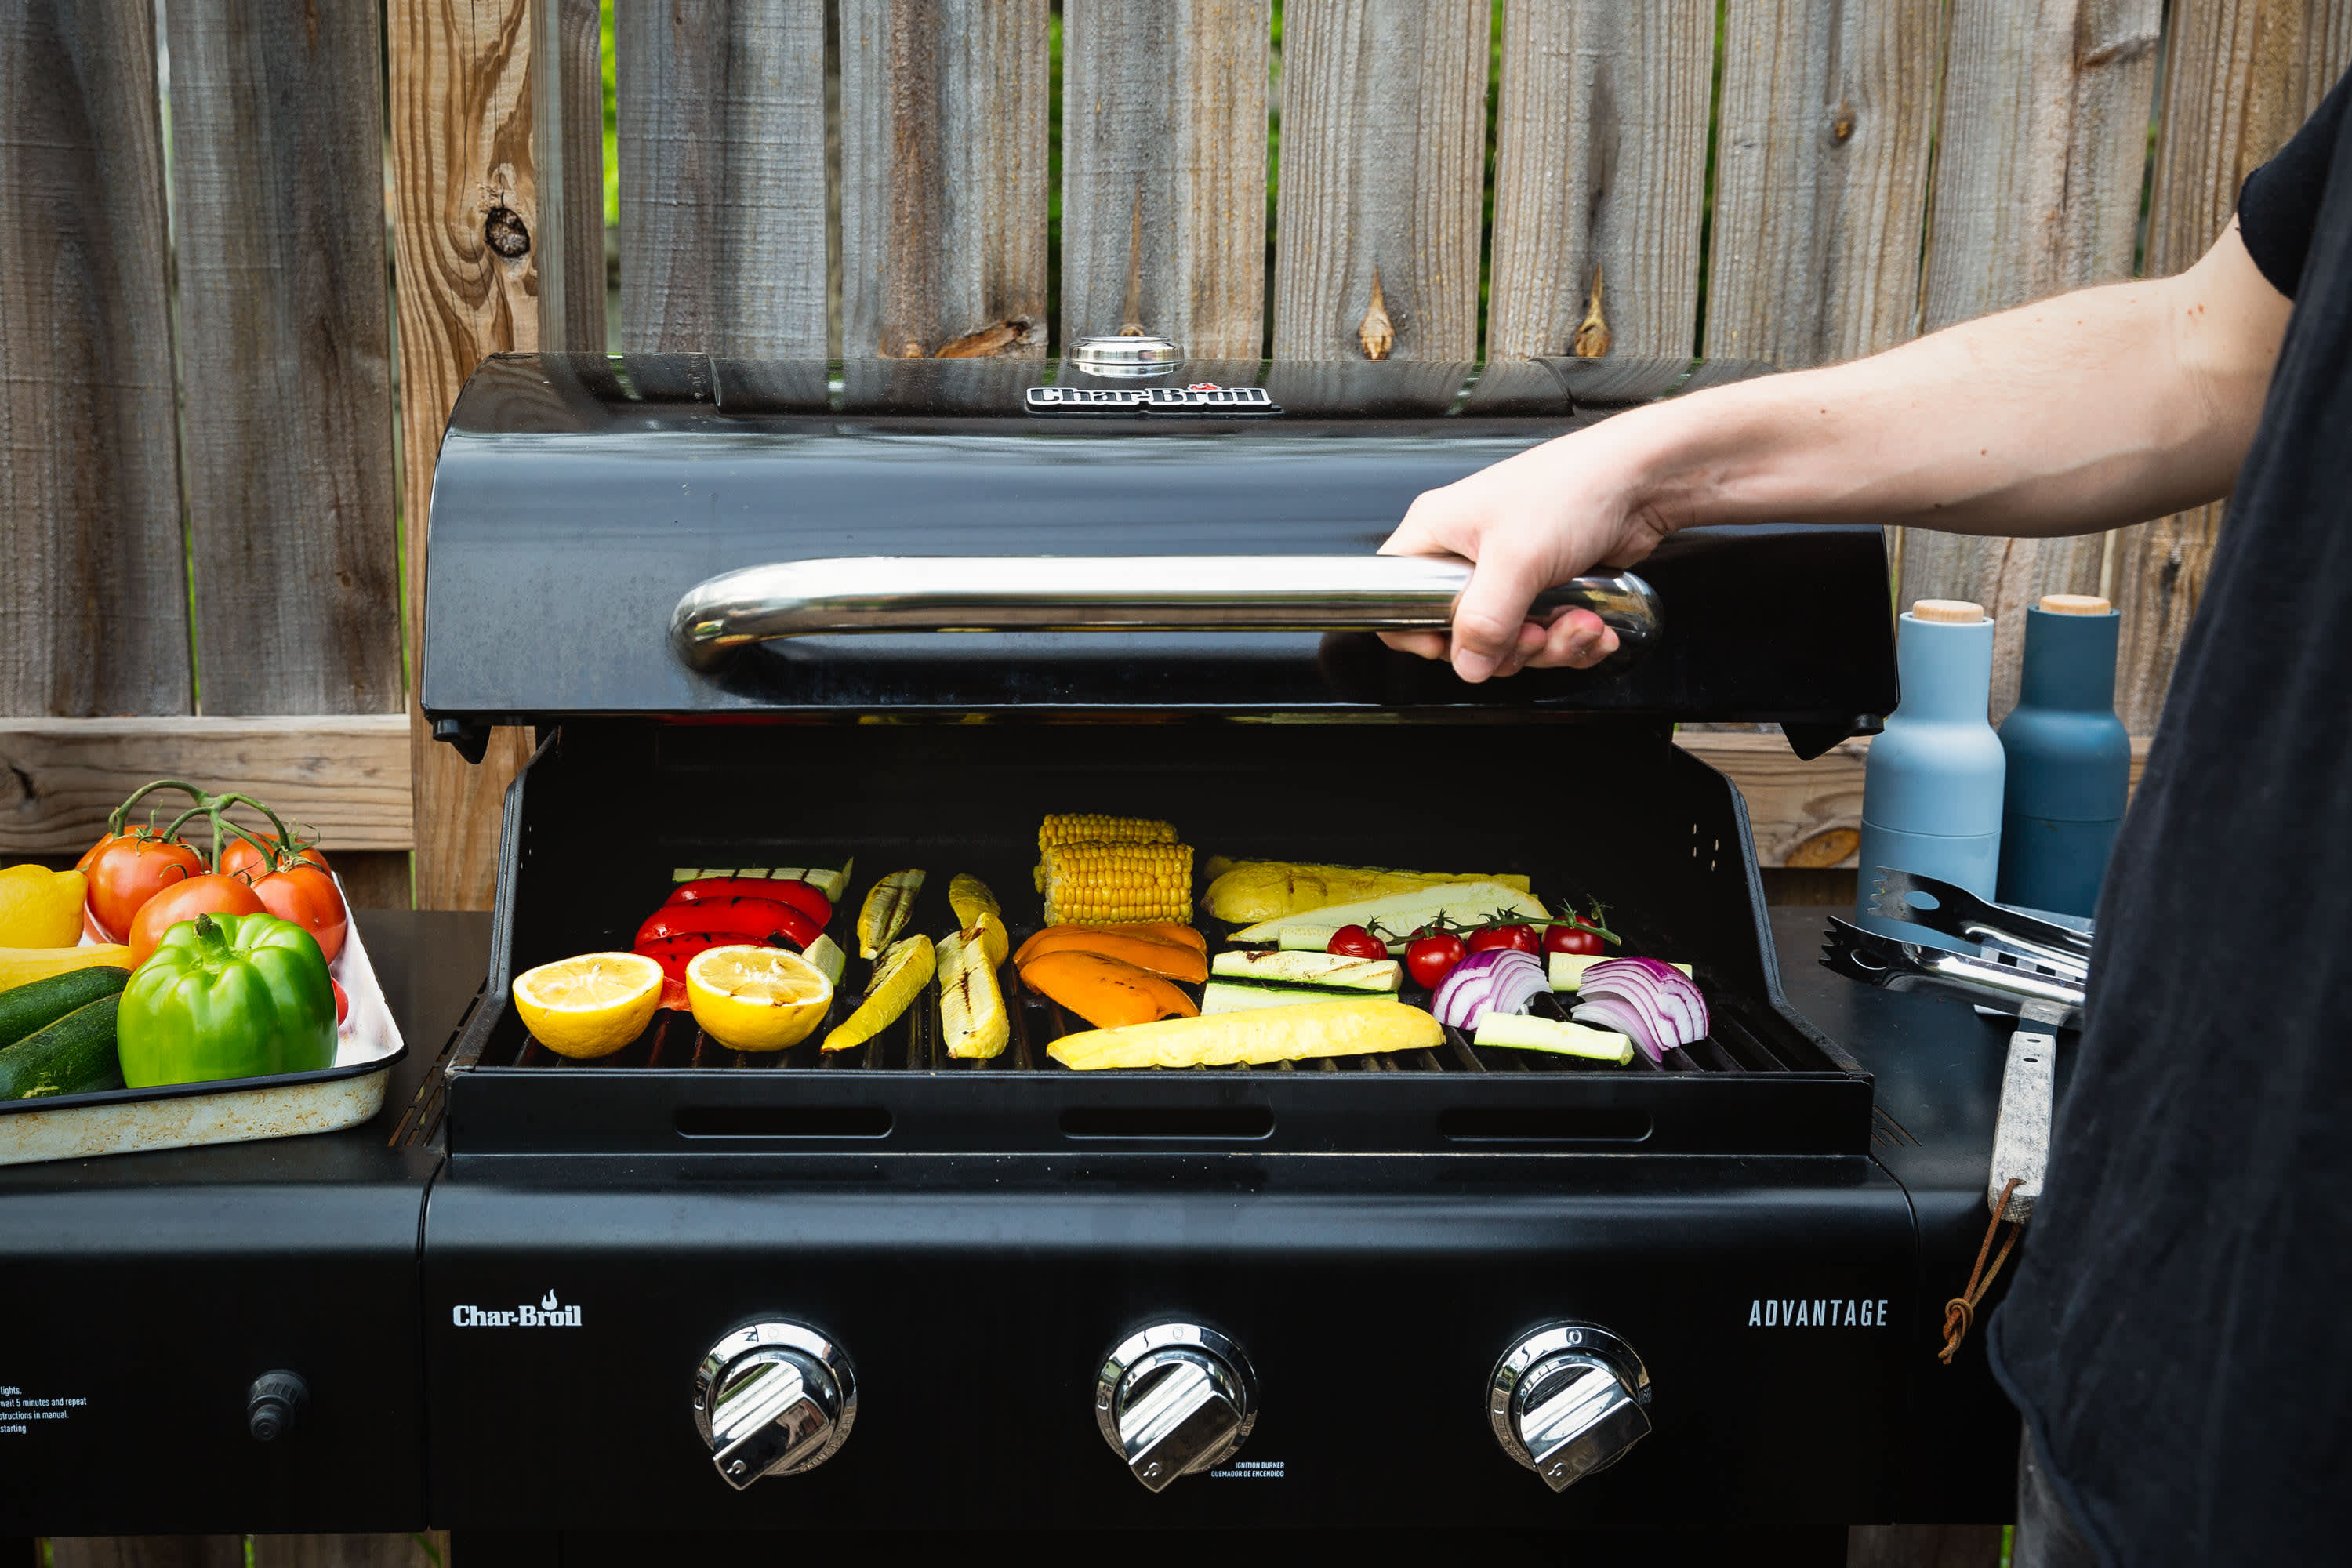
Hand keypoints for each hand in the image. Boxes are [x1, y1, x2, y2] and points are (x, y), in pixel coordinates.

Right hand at [1377, 429, 1672, 681]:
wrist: (1643, 480)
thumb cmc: (1574, 486)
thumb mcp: (1517, 558)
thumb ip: (1484, 619)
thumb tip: (1467, 663)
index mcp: (1439, 530)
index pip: (1398, 593)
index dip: (1417, 629)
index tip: (1452, 647)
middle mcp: (1468, 552)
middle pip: (1461, 632)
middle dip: (1508, 646)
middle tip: (1533, 634)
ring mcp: (1509, 571)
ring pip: (1508, 639)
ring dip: (1549, 645)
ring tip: (1578, 625)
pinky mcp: (1545, 585)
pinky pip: (1544, 633)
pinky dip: (1571, 640)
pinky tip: (1593, 627)